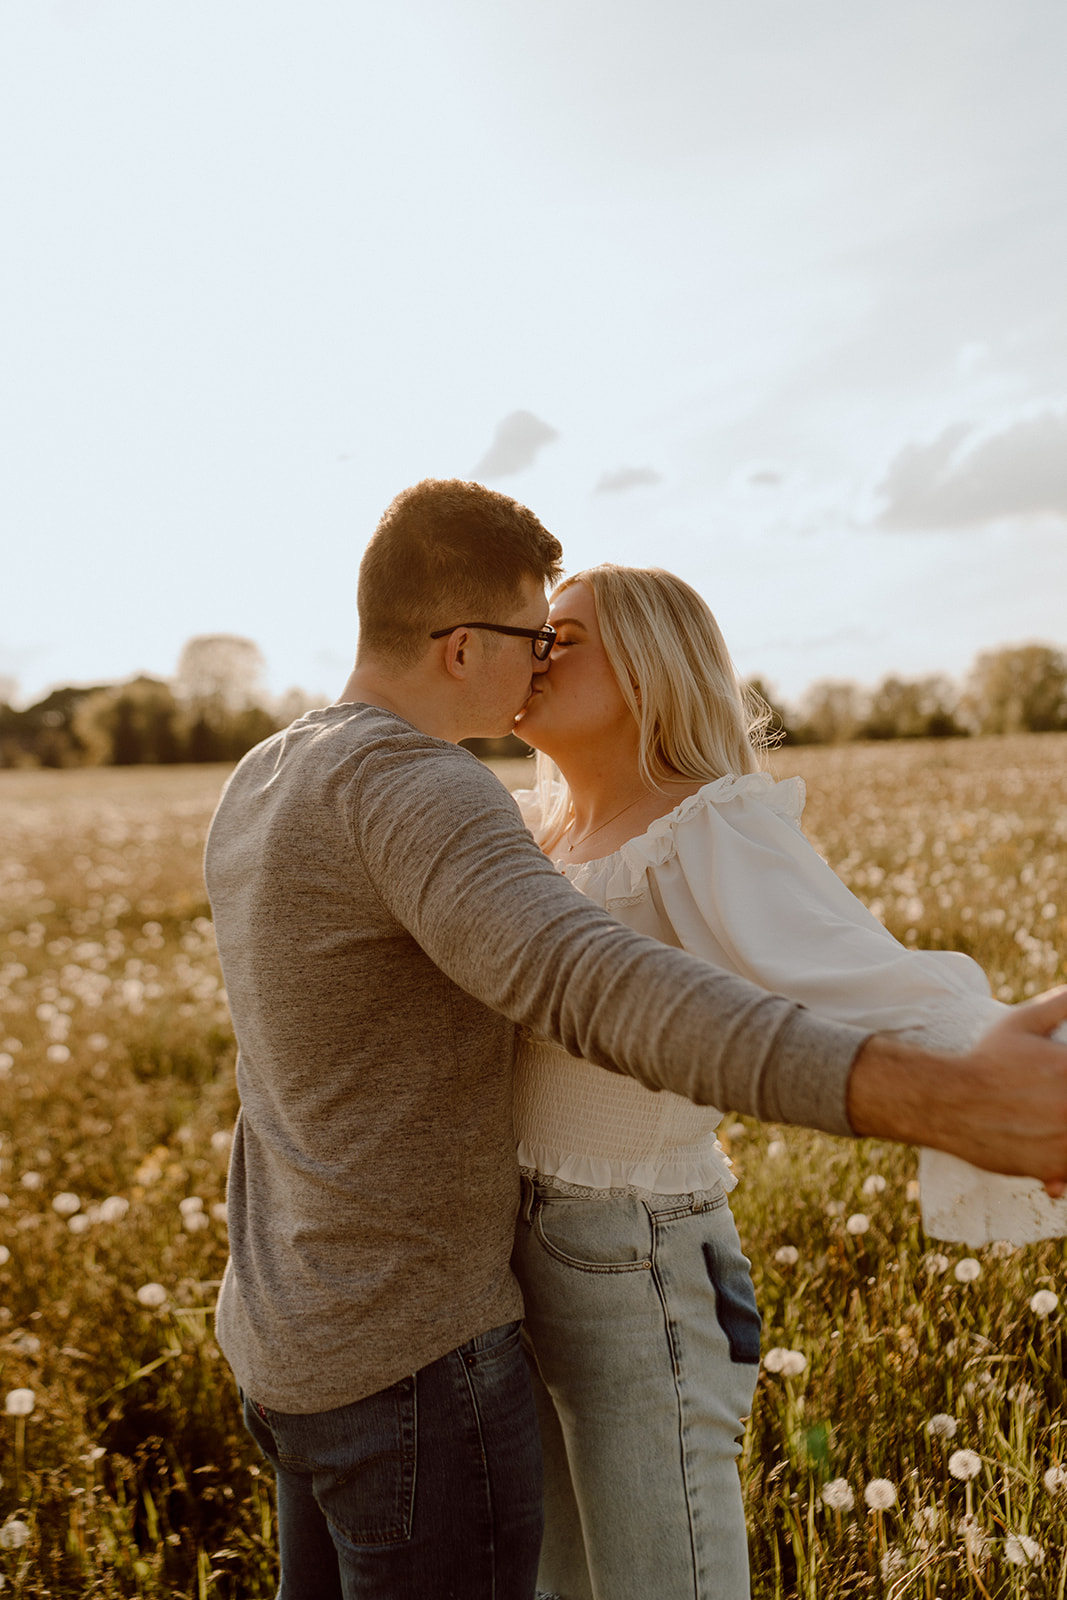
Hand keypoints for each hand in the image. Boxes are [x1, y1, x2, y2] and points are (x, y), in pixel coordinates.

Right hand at [847, 985, 1066, 1193]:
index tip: (1065, 1081)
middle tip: (1058, 1102)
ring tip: (1051, 1122)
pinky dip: (1064, 1167)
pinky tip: (1051, 1147)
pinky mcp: (1052, 1168)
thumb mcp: (1022, 1023)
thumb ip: (1059, 1005)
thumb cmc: (986, 1059)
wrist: (948, 1101)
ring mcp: (1065, 1141)